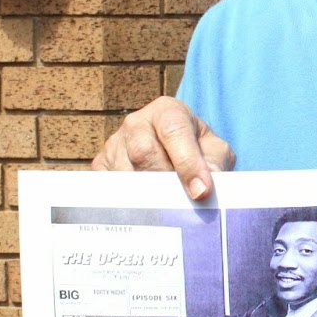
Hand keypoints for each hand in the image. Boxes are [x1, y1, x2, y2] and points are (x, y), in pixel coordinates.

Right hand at [91, 96, 234, 199]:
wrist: (176, 151)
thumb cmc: (197, 148)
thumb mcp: (215, 150)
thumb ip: (215, 163)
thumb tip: (203, 189)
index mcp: (167, 111)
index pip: (173, 131)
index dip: (187, 163)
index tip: (200, 191)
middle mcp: (136, 123)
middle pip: (143, 153)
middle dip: (165, 181)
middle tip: (181, 200)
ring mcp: (115, 143)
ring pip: (125, 173)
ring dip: (146, 194)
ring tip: (165, 204)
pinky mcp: (101, 164)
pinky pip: (108, 186)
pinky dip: (127, 200)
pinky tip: (145, 205)